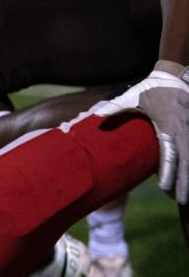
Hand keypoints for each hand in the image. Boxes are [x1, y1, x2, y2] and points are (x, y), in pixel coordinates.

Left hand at [95, 60, 188, 203]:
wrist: (175, 75)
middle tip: (182, 201)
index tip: (164, 188)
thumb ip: (116, 108)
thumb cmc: (152, 88)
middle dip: (184, 182)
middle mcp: (182, 130)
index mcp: (166, 126)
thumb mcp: (132, 96)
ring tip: (186, 197)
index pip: (169, 154)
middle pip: (186, 161)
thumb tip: (97, 116)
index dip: (168, 172)